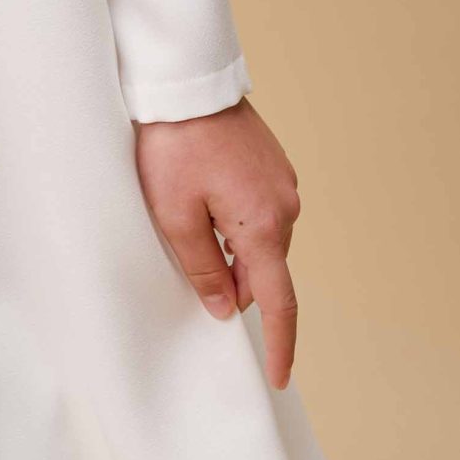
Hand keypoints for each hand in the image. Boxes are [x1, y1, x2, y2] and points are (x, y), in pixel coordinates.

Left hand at [133, 97, 301, 387]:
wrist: (186, 83)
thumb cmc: (173, 146)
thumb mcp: (174, 214)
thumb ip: (202, 268)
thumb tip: (225, 308)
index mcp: (263, 226)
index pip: (278, 301)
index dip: (279, 343)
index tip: (277, 376)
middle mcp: (286, 207)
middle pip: (264, 271)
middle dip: (232, 282)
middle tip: (185, 261)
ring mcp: (283, 184)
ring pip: (259, 241)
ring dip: (230, 247)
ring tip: (186, 215)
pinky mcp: (274, 166)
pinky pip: (259, 212)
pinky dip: (235, 222)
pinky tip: (202, 197)